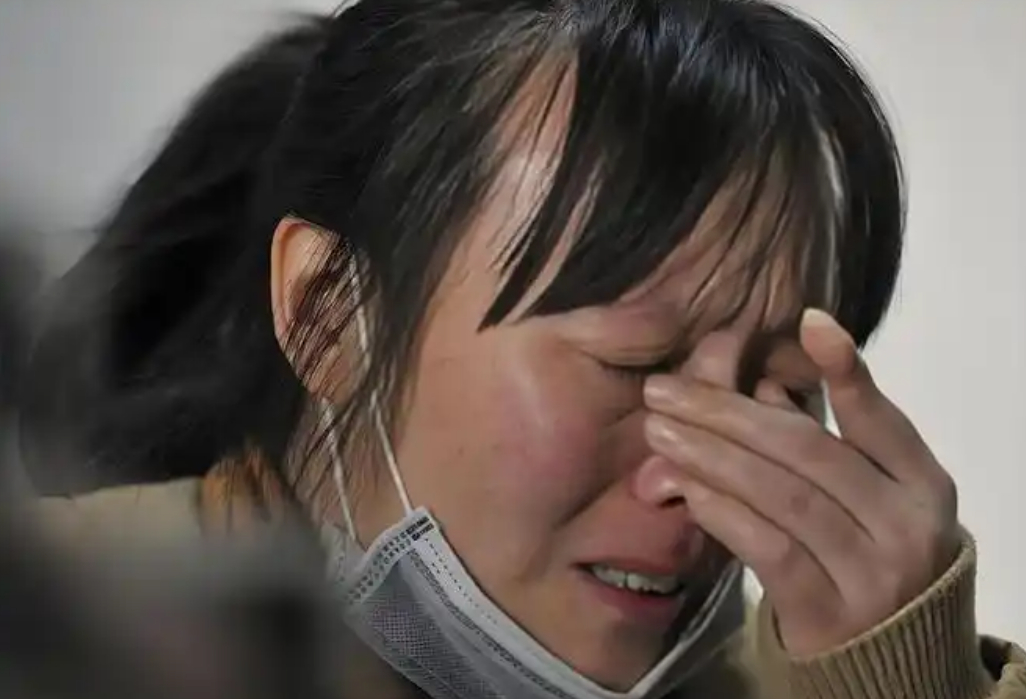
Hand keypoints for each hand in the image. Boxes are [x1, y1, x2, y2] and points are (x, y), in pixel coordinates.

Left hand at [641, 309, 961, 656]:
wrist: (884, 661)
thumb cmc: (863, 555)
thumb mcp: (862, 498)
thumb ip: (819, 441)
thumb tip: (762, 380)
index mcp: (922, 484)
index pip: (879, 418)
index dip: (845, 369)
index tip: (805, 320)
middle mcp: (907, 525)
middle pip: (808, 450)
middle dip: (726, 412)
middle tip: (664, 389)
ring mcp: (873, 573)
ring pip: (781, 495)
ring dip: (710, 454)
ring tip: (658, 428)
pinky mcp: (829, 614)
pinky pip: (767, 548)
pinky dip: (723, 510)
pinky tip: (686, 486)